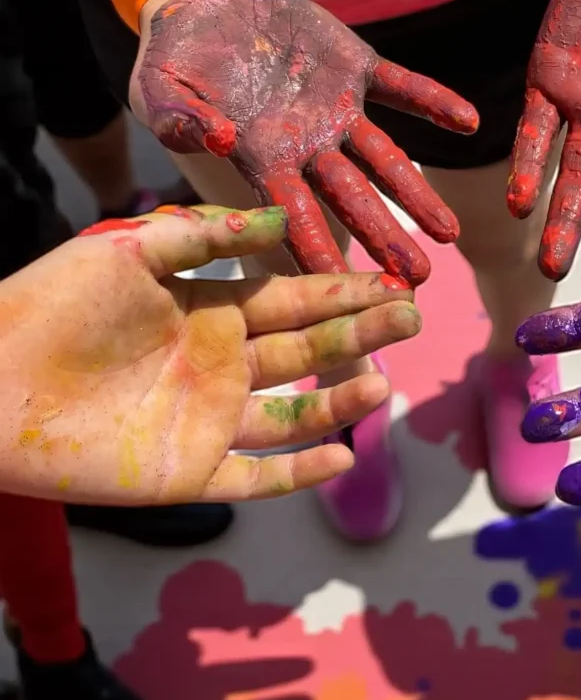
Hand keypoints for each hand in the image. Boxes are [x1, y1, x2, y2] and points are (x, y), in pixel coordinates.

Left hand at [0, 206, 420, 503]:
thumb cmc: (48, 308)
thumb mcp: (125, 253)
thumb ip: (202, 237)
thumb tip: (278, 222)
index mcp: (209, 311)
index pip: (292, 299)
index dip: (343, 292)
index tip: (394, 282)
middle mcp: (219, 365)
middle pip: (306, 350)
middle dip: (360, 335)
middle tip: (412, 321)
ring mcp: (208, 422)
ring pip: (293, 415)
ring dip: (340, 401)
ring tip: (383, 385)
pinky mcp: (189, 475)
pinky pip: (257, 477)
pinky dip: (302, 472)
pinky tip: (343, 456)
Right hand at [131, 0, 478, 281]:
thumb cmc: (172, 56)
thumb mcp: (160, 93)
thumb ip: (182, 124)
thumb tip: (217, 143)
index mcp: (265, 163)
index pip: (297, 219)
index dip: (322, 256)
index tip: (349, 297)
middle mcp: (308, 148)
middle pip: (354, 203)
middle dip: (385, 240)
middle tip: (418, 281)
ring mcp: (336, 112)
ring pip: (385, 160)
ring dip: (418, 194)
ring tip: (452, 234)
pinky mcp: (355, 68)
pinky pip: (401, 88)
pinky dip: (432, 103)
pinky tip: (469, 122)